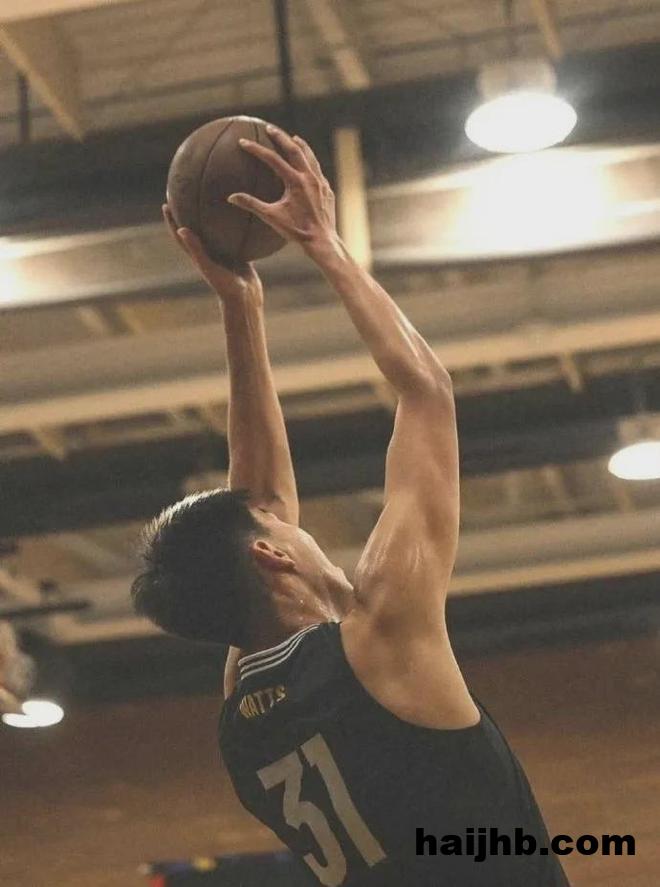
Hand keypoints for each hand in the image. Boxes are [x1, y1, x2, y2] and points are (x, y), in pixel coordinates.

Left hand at [162, 204, 263, 305]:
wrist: (246, 299)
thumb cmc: (225, 286)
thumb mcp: (209, 266)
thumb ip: (196, 249)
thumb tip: (180, 230)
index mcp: (198, 255)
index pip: (180, 234)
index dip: (172, 220)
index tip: (166, 203)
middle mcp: (209, 252)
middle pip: (196, 228)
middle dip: (190, 213)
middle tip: (186, 196)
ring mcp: (223, 254)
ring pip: (215, 232)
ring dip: (213, 218)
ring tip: (215, 199)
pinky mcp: (238, 255)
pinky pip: (235, 236)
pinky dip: (235, 226)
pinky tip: (242, 213)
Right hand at [227, 125, 336, 250]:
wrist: (322, 241)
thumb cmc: (296, 231)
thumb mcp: (272, 217)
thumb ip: (252, 205)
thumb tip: (231, 197)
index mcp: (295, 181)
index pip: (273, 159)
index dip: (256, 150)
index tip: (243, 142)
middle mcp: (310, 177)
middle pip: (294, 149)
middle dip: (280, 137)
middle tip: (269, 128)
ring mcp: (321, 182)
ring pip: (310, 157)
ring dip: (300, 145)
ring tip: (293, 138)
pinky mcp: (328, 190)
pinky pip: (318, 170)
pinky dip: (311, 162)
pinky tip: (308, 164)